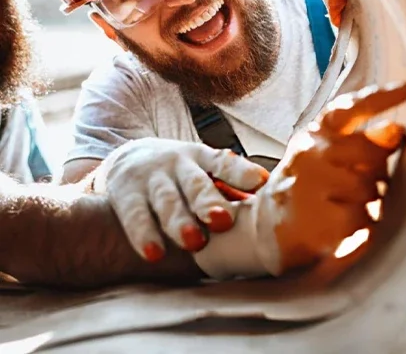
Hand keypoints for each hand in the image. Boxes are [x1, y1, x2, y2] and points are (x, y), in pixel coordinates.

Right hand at [93, 138, 268, 261]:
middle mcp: (178, 164)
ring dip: (179, 222)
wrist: (128, 158)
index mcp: (204, 158)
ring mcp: (151, 178)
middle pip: (196, 183)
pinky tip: (154, 253)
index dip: (243, 173)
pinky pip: (135, 216)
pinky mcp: (126, 195)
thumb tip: (273, 209)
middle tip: (223, 221)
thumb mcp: (206, 173)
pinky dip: (144, 235)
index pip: (226, 163)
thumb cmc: (183, 176)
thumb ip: (233, 190)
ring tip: (192, 242)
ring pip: (166, 200)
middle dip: (209, 202)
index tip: (261, 183)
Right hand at [193, 75, 405, 279]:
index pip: (357, 106)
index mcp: (317, 132)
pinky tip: (341, 227)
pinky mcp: (314, 222)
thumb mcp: (327, 155)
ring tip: (344, 208)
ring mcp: (309, 186)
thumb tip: (396, 131)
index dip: (389, 95)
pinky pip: (362, 222)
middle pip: (375, 155)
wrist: (265, 229)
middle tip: (361, 186)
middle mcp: (310, 153)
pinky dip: (361, 229)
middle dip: (378, 173)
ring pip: (371, 191)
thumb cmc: (306, 186)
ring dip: (369, 204)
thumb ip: (362, 141)